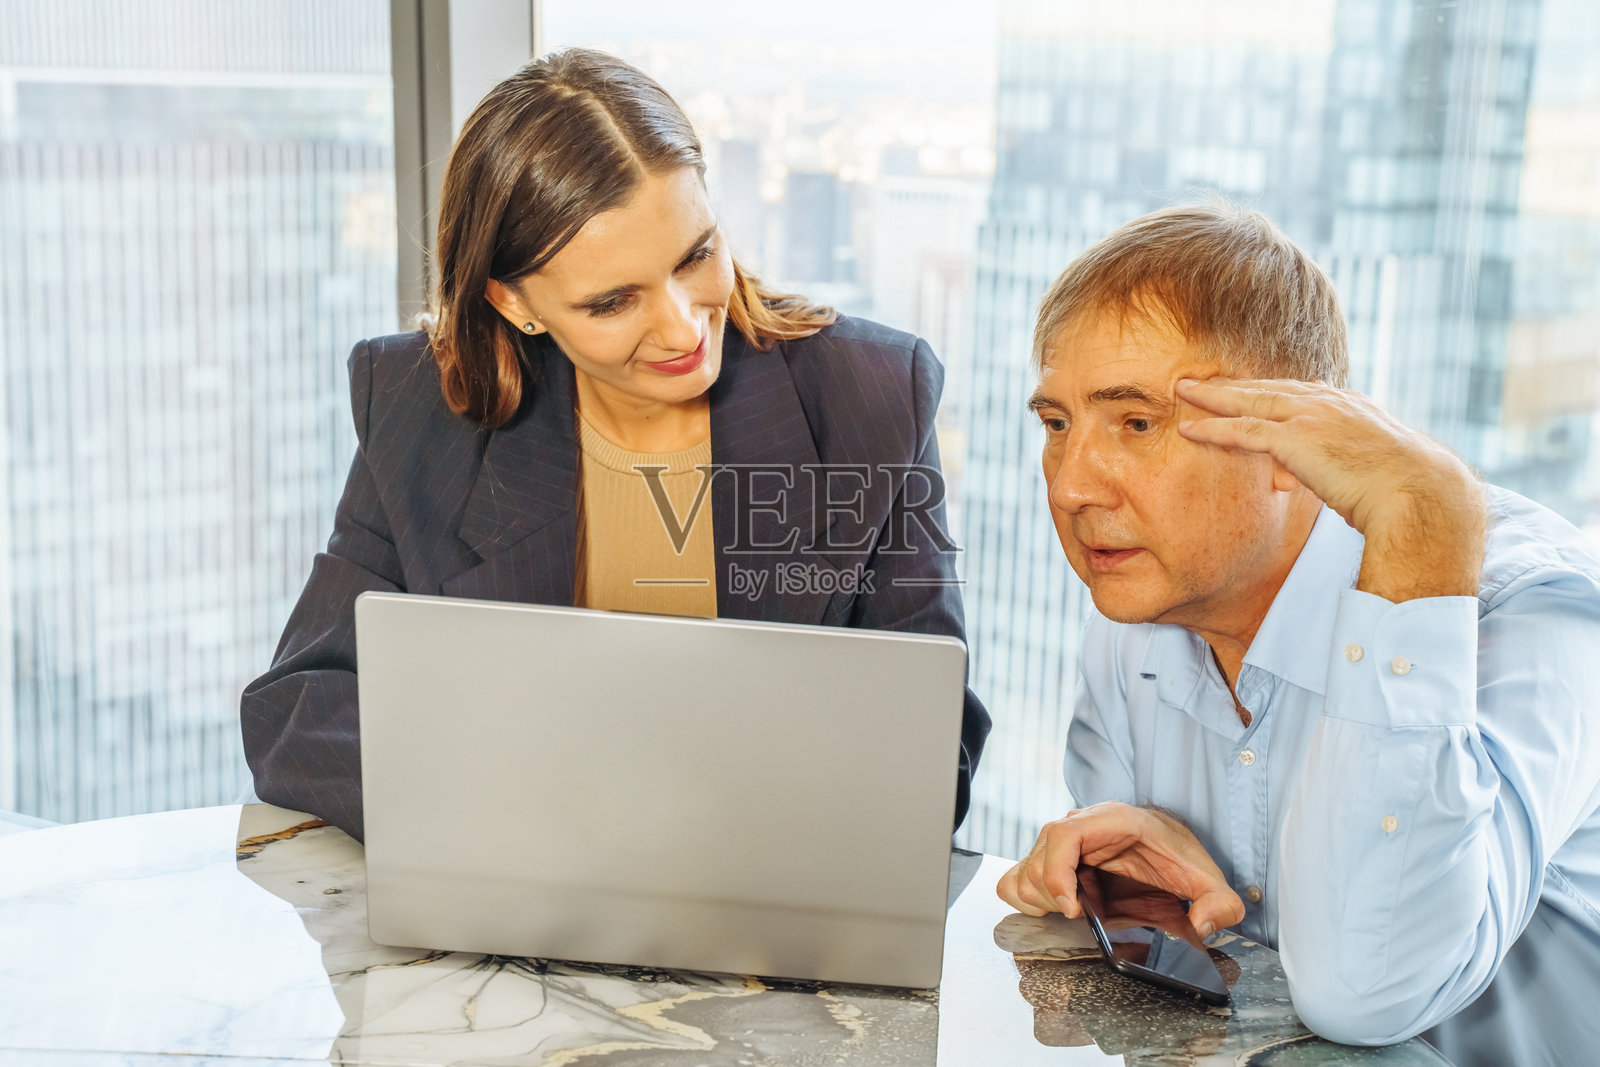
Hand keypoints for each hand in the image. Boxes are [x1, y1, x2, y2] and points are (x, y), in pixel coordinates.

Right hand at [995, 802, 1244, 938]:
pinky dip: (1024, 895)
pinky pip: (1017, 874)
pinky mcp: (1052, 858)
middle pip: (1038, 857)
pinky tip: (1051, 908)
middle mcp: (1079, 824)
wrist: (1165, 839)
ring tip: (1070, 911)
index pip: (1063, 835)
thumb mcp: (1207, 877)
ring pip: (1024, 868)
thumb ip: (1219, 901)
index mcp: (1111, 819)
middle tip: (1079, 916)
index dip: (1058, 874)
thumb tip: (1203, 924)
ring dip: (1038, 898)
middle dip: (1052, 897)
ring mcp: (1061, 840)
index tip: (1073, 909)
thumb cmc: (1177, 852)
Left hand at [1174, 377, 1485, 602]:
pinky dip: (1214, 428)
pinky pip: (1245, 431)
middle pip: (1267, 388)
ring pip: (1250, 401)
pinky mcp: (1298, 439)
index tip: (1242, 387)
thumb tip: (1318, 478)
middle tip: (1198, 377)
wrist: (1422, 492)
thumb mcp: (1371, 468)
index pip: (1297, 392)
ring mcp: (1312, 417)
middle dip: (1231, 382)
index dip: (1264, 390)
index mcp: (1348, 405)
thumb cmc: (1406, 489)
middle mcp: (1328, 402)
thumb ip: (1340, 465)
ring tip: (1181, 390)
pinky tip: (1188, 428)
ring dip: (1211, 396)